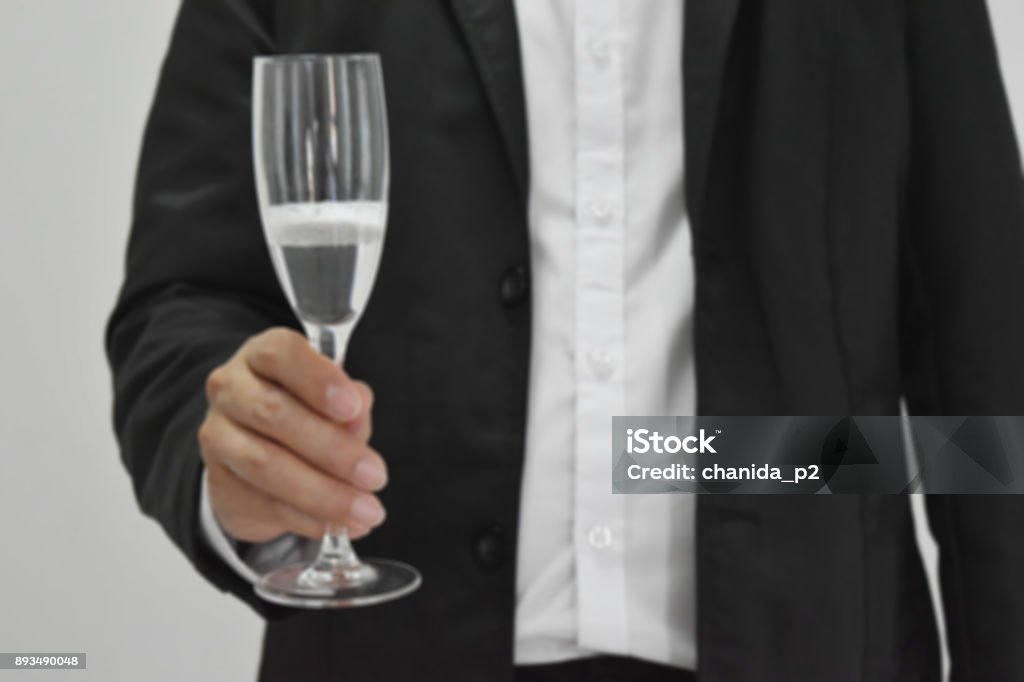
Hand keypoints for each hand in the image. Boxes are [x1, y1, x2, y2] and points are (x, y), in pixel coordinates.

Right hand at [199, 327, 385, 542]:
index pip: (281, 354)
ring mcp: (219, 437)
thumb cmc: (307, 411)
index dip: (318, 379)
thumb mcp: (335, 399)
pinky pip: (265, 505)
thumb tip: (358, 412)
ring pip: (266, 464)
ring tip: (366, 511)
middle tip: (375, 475)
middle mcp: (231, 389)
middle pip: (274, 414)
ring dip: (323, 494)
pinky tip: (342, 526)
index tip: (352, 407)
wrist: (256, 449)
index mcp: (262, 355)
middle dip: (332, 449)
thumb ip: (351, 403)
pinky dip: (310, 519)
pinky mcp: (220, 484)